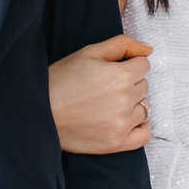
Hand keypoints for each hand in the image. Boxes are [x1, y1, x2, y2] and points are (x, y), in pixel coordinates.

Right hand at [49, 35, 151, 153]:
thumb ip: (123, 45)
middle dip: (129, 83)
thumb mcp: (89, 52)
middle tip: (105, 86)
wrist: (40, 111)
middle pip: (143, 86)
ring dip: (132, 104)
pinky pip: (144, 135)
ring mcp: (122, 124)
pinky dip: (140, 127)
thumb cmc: (62, 79)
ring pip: (144, 108)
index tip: (113, 69)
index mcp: (121, 75)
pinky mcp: (116, 143)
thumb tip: (149, 49)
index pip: (143, 65)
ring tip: (108, 104)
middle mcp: (125, 100)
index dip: (129, 64)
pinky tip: (125, 121)